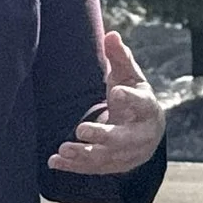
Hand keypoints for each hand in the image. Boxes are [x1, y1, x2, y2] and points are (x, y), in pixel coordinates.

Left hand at [48, 31, 163, 174]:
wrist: (148, 133)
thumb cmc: (135, 98)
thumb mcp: (131, 77)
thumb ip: (120, 58)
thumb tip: (111, 34)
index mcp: (147, 109)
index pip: (141, 103)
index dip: (129, 98)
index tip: (116, 92)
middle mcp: (139, 135)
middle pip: (122, 138)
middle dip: (102, 135)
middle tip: (81, 129)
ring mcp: (126, 154)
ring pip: (106, 157)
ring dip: (84, 154)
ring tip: (63, 148)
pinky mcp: (112, 166)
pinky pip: (92, 169)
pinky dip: (73, 167)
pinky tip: (54, 161)